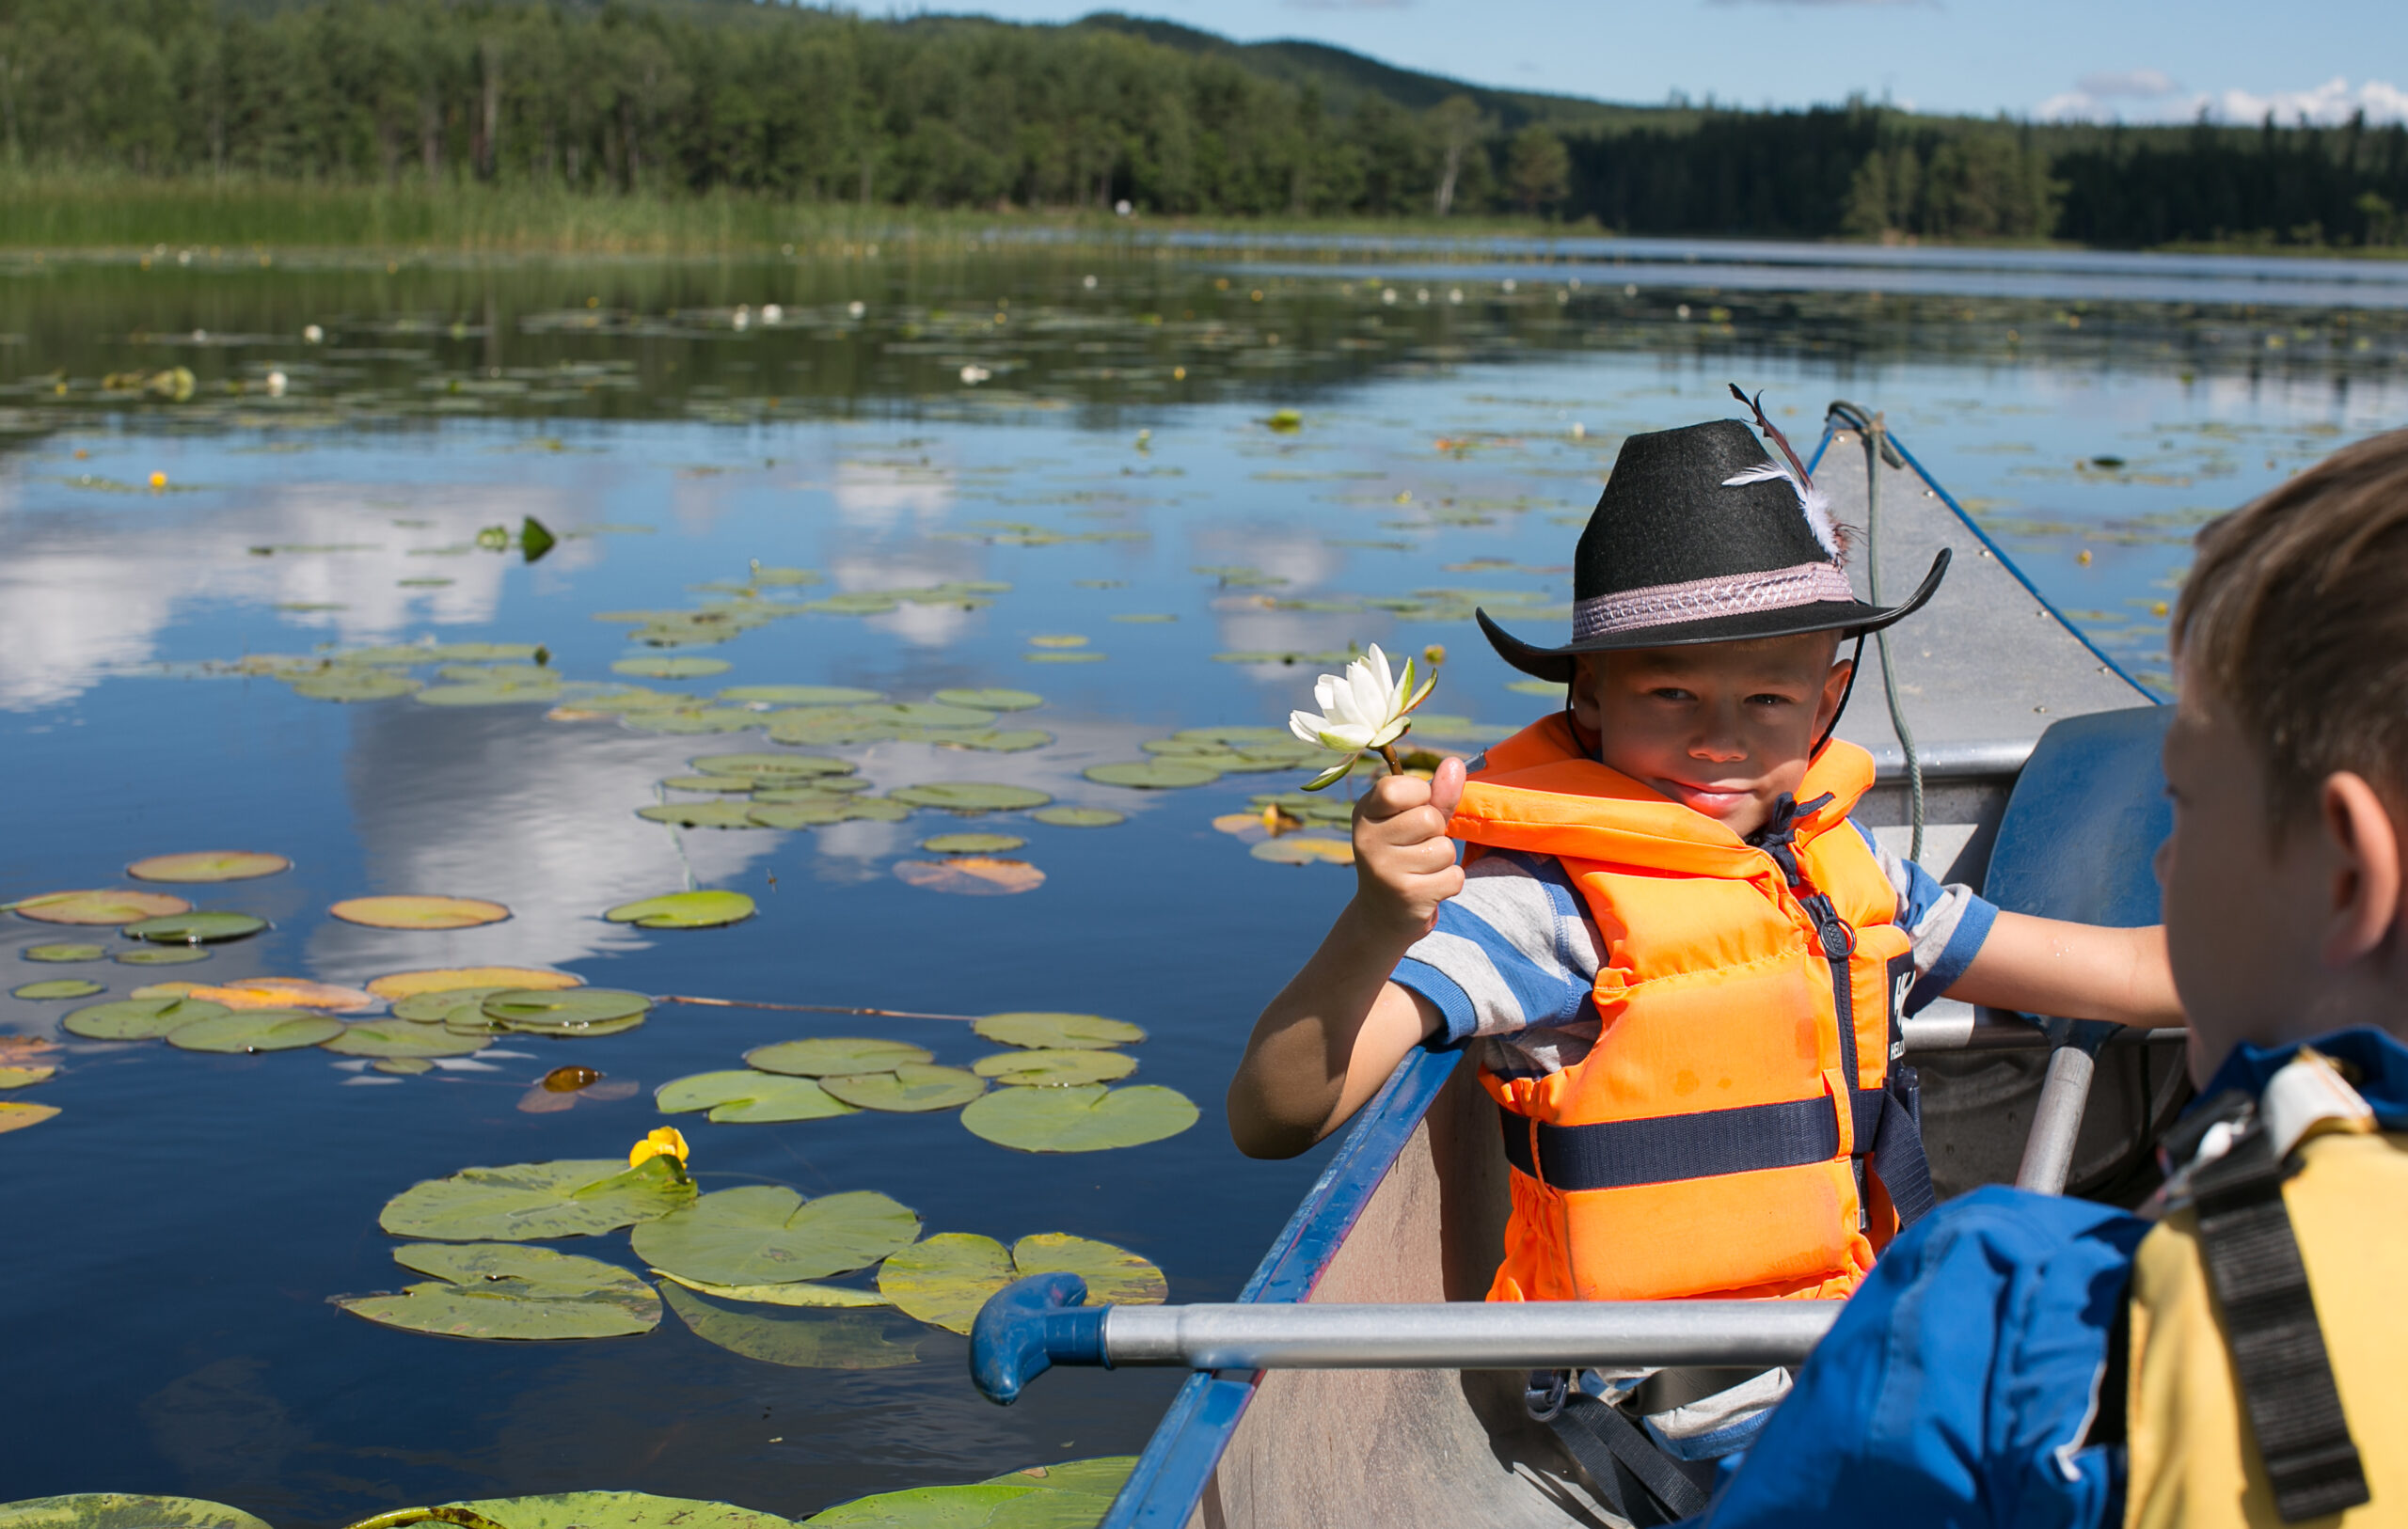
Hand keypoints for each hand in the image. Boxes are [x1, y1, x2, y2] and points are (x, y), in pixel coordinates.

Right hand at [1351, 755, 1467, 939]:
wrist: (1382, 915)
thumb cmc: (1403, 856)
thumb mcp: (1414, 821)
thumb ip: (1436, 794)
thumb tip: (1455, 764)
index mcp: (1364, 814)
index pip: (1397, 788)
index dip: (1420, 797)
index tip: (1412, 812)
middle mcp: (1366, 841)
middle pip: (1428, 818)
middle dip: (1435, 834)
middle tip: (1415, 850)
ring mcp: (1383, 870)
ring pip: (1444, 849)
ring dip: (1443, 861)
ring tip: (1420, 871)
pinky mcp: (1406, 896)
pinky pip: (1454, 877)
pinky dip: (1449, 883)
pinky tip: (1427, 889)